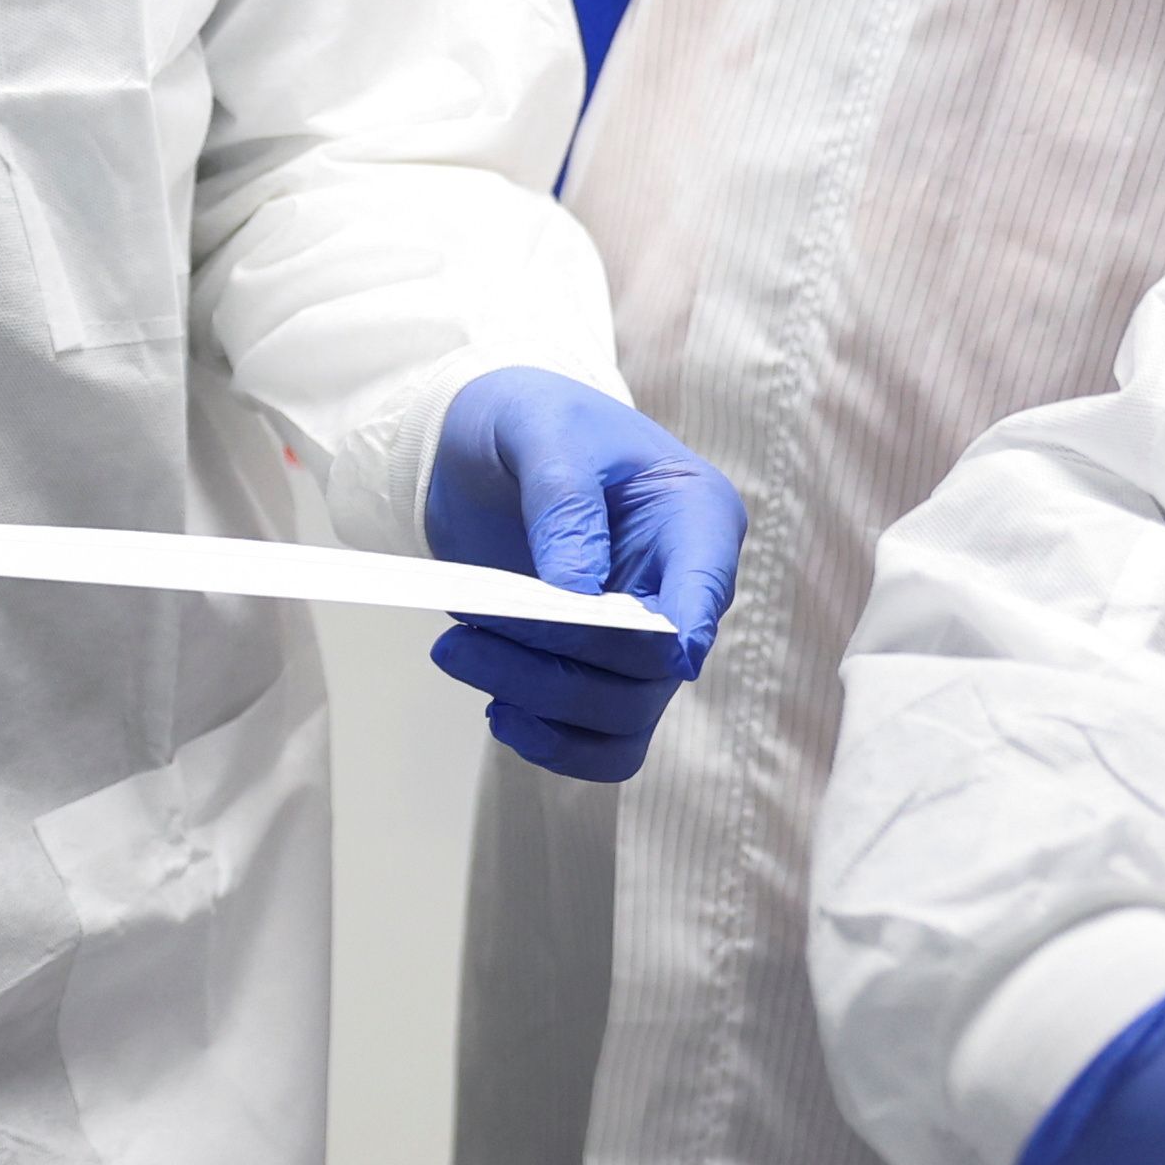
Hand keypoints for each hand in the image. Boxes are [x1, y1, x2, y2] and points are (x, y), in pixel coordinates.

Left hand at [421, 367, 745, 783]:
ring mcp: (648, 640)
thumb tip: (575, 594)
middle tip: (465, 630)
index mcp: (696, 515)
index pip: (706, 587)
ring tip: (457, 652)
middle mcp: (685, 587)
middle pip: (649, 667)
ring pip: (622, 715)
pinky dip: (554, 742)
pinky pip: (605, 744)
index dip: (678, 628)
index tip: (645, 648)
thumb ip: (562, 502)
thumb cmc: (534, 420)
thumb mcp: (543, 430)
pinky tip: (500, 709)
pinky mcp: (604, 674)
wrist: (492, 446)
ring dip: (538, 702)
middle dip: (556, 659)